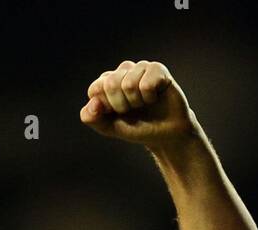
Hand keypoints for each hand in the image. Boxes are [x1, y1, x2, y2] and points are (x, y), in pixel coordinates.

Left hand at [79, 60, 195, 150]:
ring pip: (129, 84)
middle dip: (122, 105)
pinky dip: (150, 97)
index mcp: (107, 83)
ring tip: (145, 103)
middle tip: (133, 109)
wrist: (166, 134)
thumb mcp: (111, 128)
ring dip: (137, 102)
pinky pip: (146, 84)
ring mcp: (140, 68)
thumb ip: (94, 118)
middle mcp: (122, 71)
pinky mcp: (157, 69)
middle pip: (111, 84)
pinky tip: (155, 97)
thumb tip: (92, 103)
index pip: (95, 89)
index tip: (117, 114)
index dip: (106, 107)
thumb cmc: (137, 129)